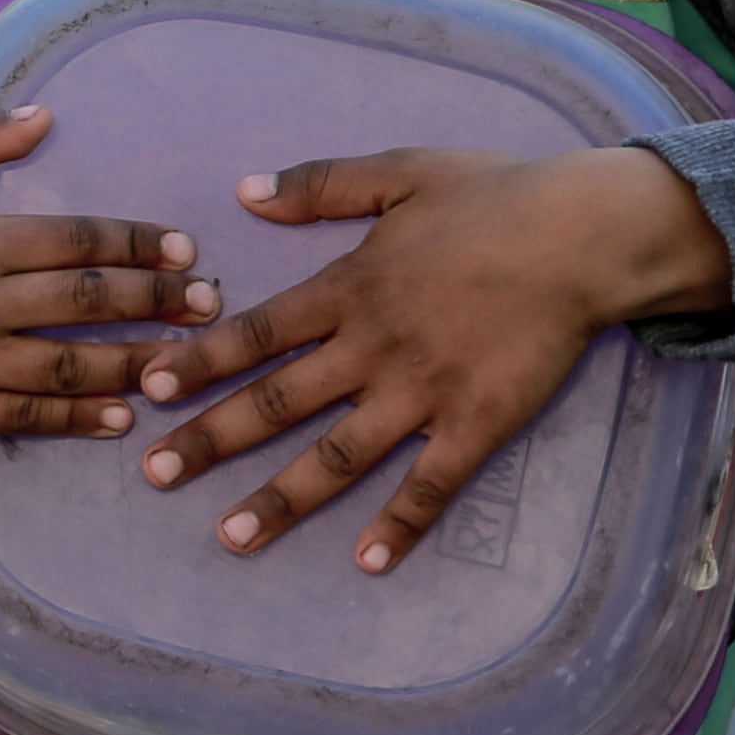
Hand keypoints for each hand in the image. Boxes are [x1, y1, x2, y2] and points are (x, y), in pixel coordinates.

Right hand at [0, 105, 214, 440]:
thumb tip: (42, 116)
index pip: (72, 241)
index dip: (136, 245)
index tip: (184, 250)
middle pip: (84, 303)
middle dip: (158, 303)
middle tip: (209, 304)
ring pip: (68, 366)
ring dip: (135, 364)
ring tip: (185, 363)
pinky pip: (27, 416)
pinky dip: (80, 417)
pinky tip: (121, 415)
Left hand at [128, 145, 731, 569]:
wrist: (586, 235)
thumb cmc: (493, 197)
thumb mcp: (397, 171)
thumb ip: (319, 185)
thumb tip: (243, 191)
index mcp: (347, 289)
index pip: (255, 333)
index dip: (199, 360)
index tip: (149, 388)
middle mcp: (372, 347)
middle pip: (276, 403)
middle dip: (210, 440)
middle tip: (155, 474)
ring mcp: (424, 391)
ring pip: (339, 455)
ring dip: (281, 498)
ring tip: (230, 538)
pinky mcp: (479, 423)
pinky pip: (432, 483)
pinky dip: (400, 524)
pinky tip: (367, 562)